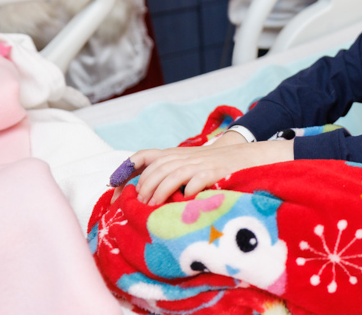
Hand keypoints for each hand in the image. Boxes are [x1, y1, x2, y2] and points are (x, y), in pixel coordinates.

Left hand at [122, 138, 294, 206]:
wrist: (246, 157)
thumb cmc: (216, 167)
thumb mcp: (191, 165)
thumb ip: (171, 174)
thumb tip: (146, 196)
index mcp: (177, 154)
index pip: (147, 156)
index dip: (129, 168)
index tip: (115, 187)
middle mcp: (187, 156)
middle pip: (157, 167)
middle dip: (145, 186)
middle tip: (139, 205)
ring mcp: (201, 163)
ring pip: (173, 174)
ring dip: (160, 191)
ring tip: (153, 208)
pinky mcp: (215, 171)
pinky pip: (197, 180)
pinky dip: (188, 191)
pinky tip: (184, 202)